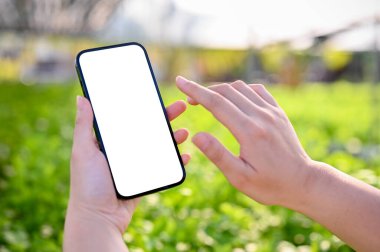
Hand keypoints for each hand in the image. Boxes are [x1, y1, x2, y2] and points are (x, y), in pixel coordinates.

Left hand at [64, 96, 189, 249]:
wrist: (99, 218)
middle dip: (165, 117)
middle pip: (148, 129)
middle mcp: (124, 150)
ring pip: (158, 145)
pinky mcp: (145, 177)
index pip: (129, 118)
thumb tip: (81, 98)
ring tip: (185, 132)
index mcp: (109, 141)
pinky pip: (163, 165)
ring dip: (173, 137)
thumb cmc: (87, 184)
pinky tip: (185, 155)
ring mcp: (136, 164)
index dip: (142, 106)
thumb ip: (84, 125)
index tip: (155, 95)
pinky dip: (175, 160)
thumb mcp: (83, 152)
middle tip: (181, 106)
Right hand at [176, 76, 311, 207]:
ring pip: (241, 88)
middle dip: (204, 90)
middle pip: (226, 91)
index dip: (195, 91)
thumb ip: (218, 155)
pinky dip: (240, 89)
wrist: (303, 182)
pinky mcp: (278, 112)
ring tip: (208, 100)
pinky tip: (234, 98)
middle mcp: (262, 116)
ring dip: (221, 89)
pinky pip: (257, 90)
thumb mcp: (240, 177)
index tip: (180, 82)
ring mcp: (272, 112)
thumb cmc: (270, 184)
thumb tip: (196, 136)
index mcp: (250, 132)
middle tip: (189, 98)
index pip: (216, 103)